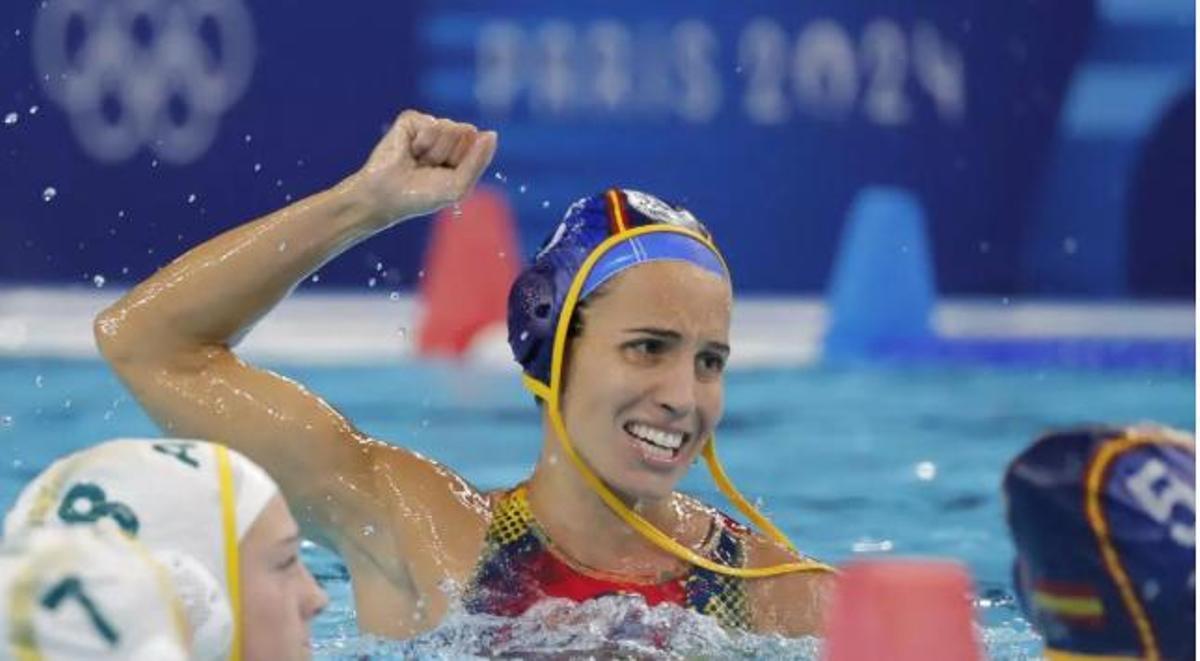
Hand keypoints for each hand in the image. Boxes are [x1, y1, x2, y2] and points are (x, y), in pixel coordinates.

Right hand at [351, 110, 497, 226]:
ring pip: (449, 127)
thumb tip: (491, 133)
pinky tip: (410, 151)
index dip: (465, 162)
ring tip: (419, 162)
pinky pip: (431, 124)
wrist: (386, 196)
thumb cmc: (422, 195)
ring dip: (435, 151)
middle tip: (430, 169)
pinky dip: (422, 142)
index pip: (480, 143)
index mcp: (463, 152)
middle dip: (450, 155)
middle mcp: (448, 136)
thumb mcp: (459, 185)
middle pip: (467, 132)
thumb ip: (478, 160)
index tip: (447, 176)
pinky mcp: (411, 120)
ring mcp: (429, 126)